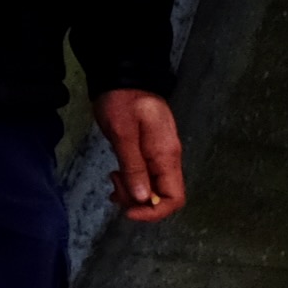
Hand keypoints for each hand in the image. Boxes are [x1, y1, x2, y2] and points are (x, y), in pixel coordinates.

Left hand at [96, 90, 185, 221]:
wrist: (123, 75)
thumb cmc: (122, 100)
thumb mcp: (123, 133)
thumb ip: (133, 166)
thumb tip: (143, 199)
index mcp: (166, 156)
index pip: (174, 198)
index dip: (153, 212)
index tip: (128, 210)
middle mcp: (167, 159)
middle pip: (162, 197)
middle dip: (138, 202)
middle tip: (114, 185)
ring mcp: (159, 155)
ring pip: (151, 188)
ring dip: (132, 192)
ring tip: (113, 178)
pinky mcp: (148, 150)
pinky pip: (145, 176)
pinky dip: (131, 182)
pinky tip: (117, 175)